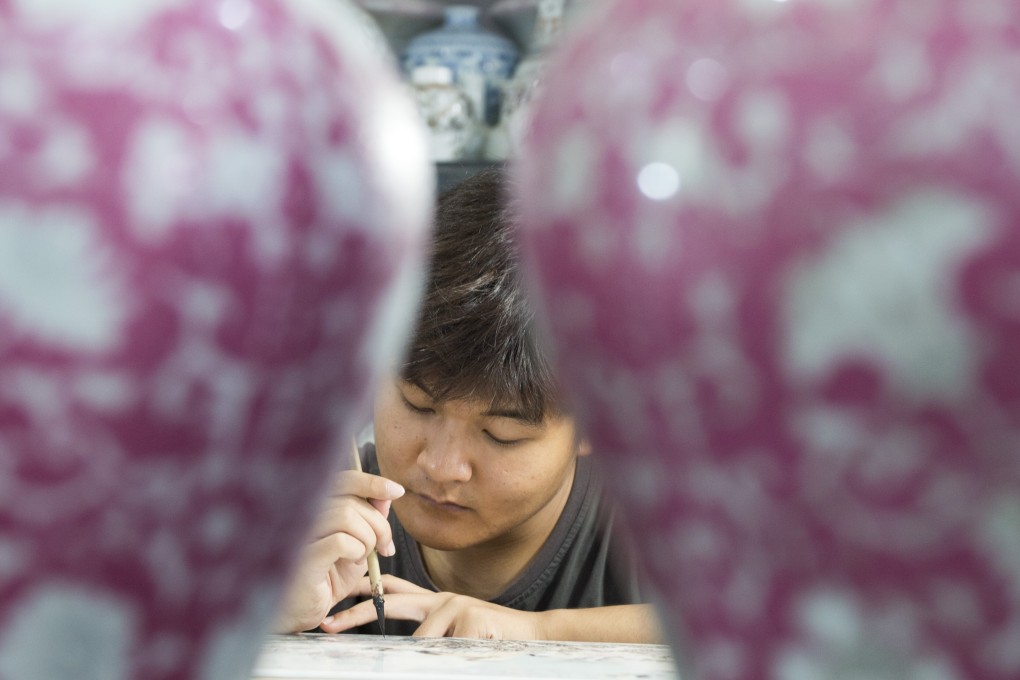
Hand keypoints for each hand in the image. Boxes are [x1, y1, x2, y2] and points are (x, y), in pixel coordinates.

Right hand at [273, 470, 403, 633]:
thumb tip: (387, 495)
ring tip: (363, 557)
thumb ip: (369, 519)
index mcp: (316, 507)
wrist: (301, 611)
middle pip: (352, 502)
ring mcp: (299, 533)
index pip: (345, 480)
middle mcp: (303, 514)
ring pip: (347, 516)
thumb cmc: (326, 578)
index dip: (373, 482)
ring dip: (368, 539)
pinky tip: (352, 562)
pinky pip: (341, 541)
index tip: (398, 491)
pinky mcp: (301, 556)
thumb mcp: (357, 545)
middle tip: (385, 547)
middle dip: (379, 525)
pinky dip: (357, 551)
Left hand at [320, 575, 545, 639]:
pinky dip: (457, 657)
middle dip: (356, 614)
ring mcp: (455, 604)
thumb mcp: (454, 637)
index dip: (364, 592)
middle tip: (327, 625)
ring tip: (465, 649)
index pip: (393, 591)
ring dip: (439, 656)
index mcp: (435, 602)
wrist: (532, 635)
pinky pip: (445, 650)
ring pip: (422, 641)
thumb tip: (398, 652)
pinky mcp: (469, 616)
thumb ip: (428, 635)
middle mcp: (441, 598)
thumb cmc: (491, 640)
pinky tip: (477, 650)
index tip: (336, 602)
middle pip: (389, 601)